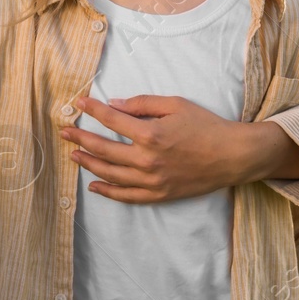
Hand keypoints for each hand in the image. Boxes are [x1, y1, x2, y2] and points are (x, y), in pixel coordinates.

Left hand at [59, 95, 277, 202]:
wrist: (233, 155)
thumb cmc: (206, 126)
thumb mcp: (175, 104)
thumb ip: (143, 104)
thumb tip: (116, 104)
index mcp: (150, 134)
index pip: (111, 120)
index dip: (92, 110)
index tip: (78, 103)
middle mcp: (147, 159)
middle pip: (104, 149)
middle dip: (81, 139)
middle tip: (64, 132)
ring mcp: (152, 180)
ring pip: (110, 175)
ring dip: (89, 164)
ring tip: (74, 155)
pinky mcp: (160, 194)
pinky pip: (127, 196)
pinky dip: (108, 192)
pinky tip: (94, 186)